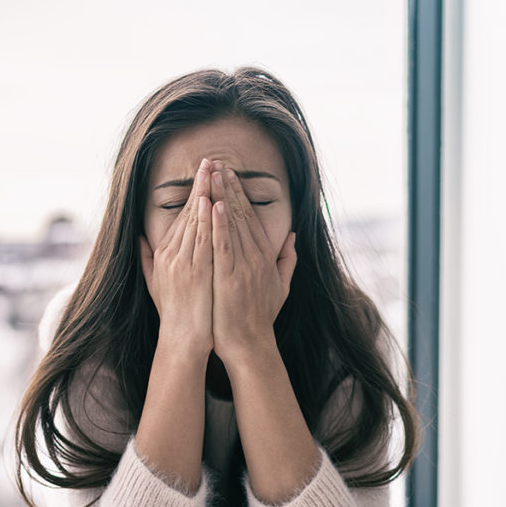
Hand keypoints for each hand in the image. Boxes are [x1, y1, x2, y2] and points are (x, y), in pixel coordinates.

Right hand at [139, 157, 216, 353]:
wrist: (182, 340)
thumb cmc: (175, 314)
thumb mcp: (155, 284)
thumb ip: (147, 259)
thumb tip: (140, 240)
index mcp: (164, 255)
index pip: (181, 218)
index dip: (192, 194)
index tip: (202, 174)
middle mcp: (170, 256)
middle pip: (188, 213)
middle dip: (199, 186)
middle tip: (209, 161)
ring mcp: (182, 263)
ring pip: (195, 222)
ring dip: (205, 195)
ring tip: (213, 172)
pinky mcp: (195, 273)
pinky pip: (203, 241)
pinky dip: (207, 221)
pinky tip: (212, 202)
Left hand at [210, 166, 296, 364]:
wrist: (250, 344)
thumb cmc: (259, 318)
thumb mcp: (280, 286)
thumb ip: (287, 261)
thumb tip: (292, 237)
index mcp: (264, 256)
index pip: (250, 217)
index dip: (239, 193)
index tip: (229, 174)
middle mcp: (255, 257)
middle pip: (241, 214)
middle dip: (229, 187)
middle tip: (218, 162)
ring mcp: (243, 267)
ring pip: (232, 225)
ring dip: (222, 197)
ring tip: (213, 173)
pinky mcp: (230, 278)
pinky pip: (224, 246)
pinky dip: (219, 225)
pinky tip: (214, 206)